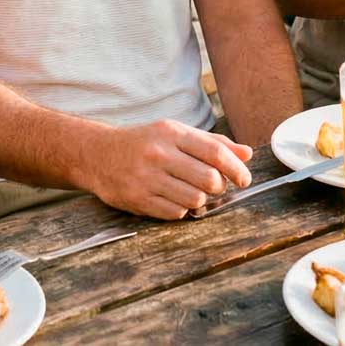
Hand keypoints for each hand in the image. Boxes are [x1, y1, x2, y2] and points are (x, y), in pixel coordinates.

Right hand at [87, 119, 253, 218]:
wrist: (97, 154)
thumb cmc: (143, 143)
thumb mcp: (174, 133)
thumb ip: (211, 143)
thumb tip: (246, 154)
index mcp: (171, 133)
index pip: (215, 152)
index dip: (236, 168)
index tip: (244, 179)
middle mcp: (159, 154)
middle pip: (209, 179)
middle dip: (220, 186)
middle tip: (216, 186)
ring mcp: (148, 178)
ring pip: (196, 199)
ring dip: (201, 200)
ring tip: (193, 192)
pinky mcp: (138, 199)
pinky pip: (176, 212)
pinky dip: (182, 209)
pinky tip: (174, 199)